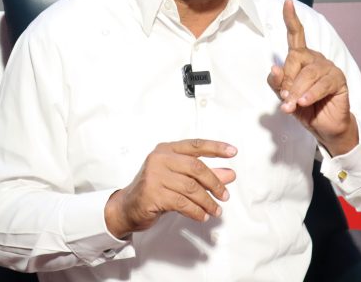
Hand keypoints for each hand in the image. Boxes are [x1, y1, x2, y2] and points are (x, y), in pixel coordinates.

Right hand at [104, 139, 236, 238]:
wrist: (127, 207)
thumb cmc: (155, 189)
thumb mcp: (180, 179)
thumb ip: (204, 175)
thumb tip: (229, 174)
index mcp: (167, 150)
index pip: (195, 145)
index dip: (216, 147)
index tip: (232, 152)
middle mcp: (159, 159)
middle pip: (196, 167)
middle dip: (214, 183)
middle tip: (224, 195)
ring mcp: (154, 175)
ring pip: (191, 187)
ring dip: (207, 201)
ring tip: (215, 210)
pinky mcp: (152, 194)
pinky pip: (182, 203)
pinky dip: (196, 211)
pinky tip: (202, 215)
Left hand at [266, 0, 358, 155]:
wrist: (324, 127)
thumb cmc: (305, 109)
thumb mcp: (285, 97)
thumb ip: (278, 83)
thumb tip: (275, 67)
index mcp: (302, 59)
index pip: (296, 35)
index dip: (291, 19)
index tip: (287, 3)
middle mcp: (316, 59)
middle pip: (296, 58)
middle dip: (288, 80)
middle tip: (285, 98)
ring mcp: (329, 68)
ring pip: (308, 73)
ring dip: (297, 91)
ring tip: (292, 105)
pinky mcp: (339, 80)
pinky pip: (321, 84)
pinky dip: (310, 94)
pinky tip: (304, 103)